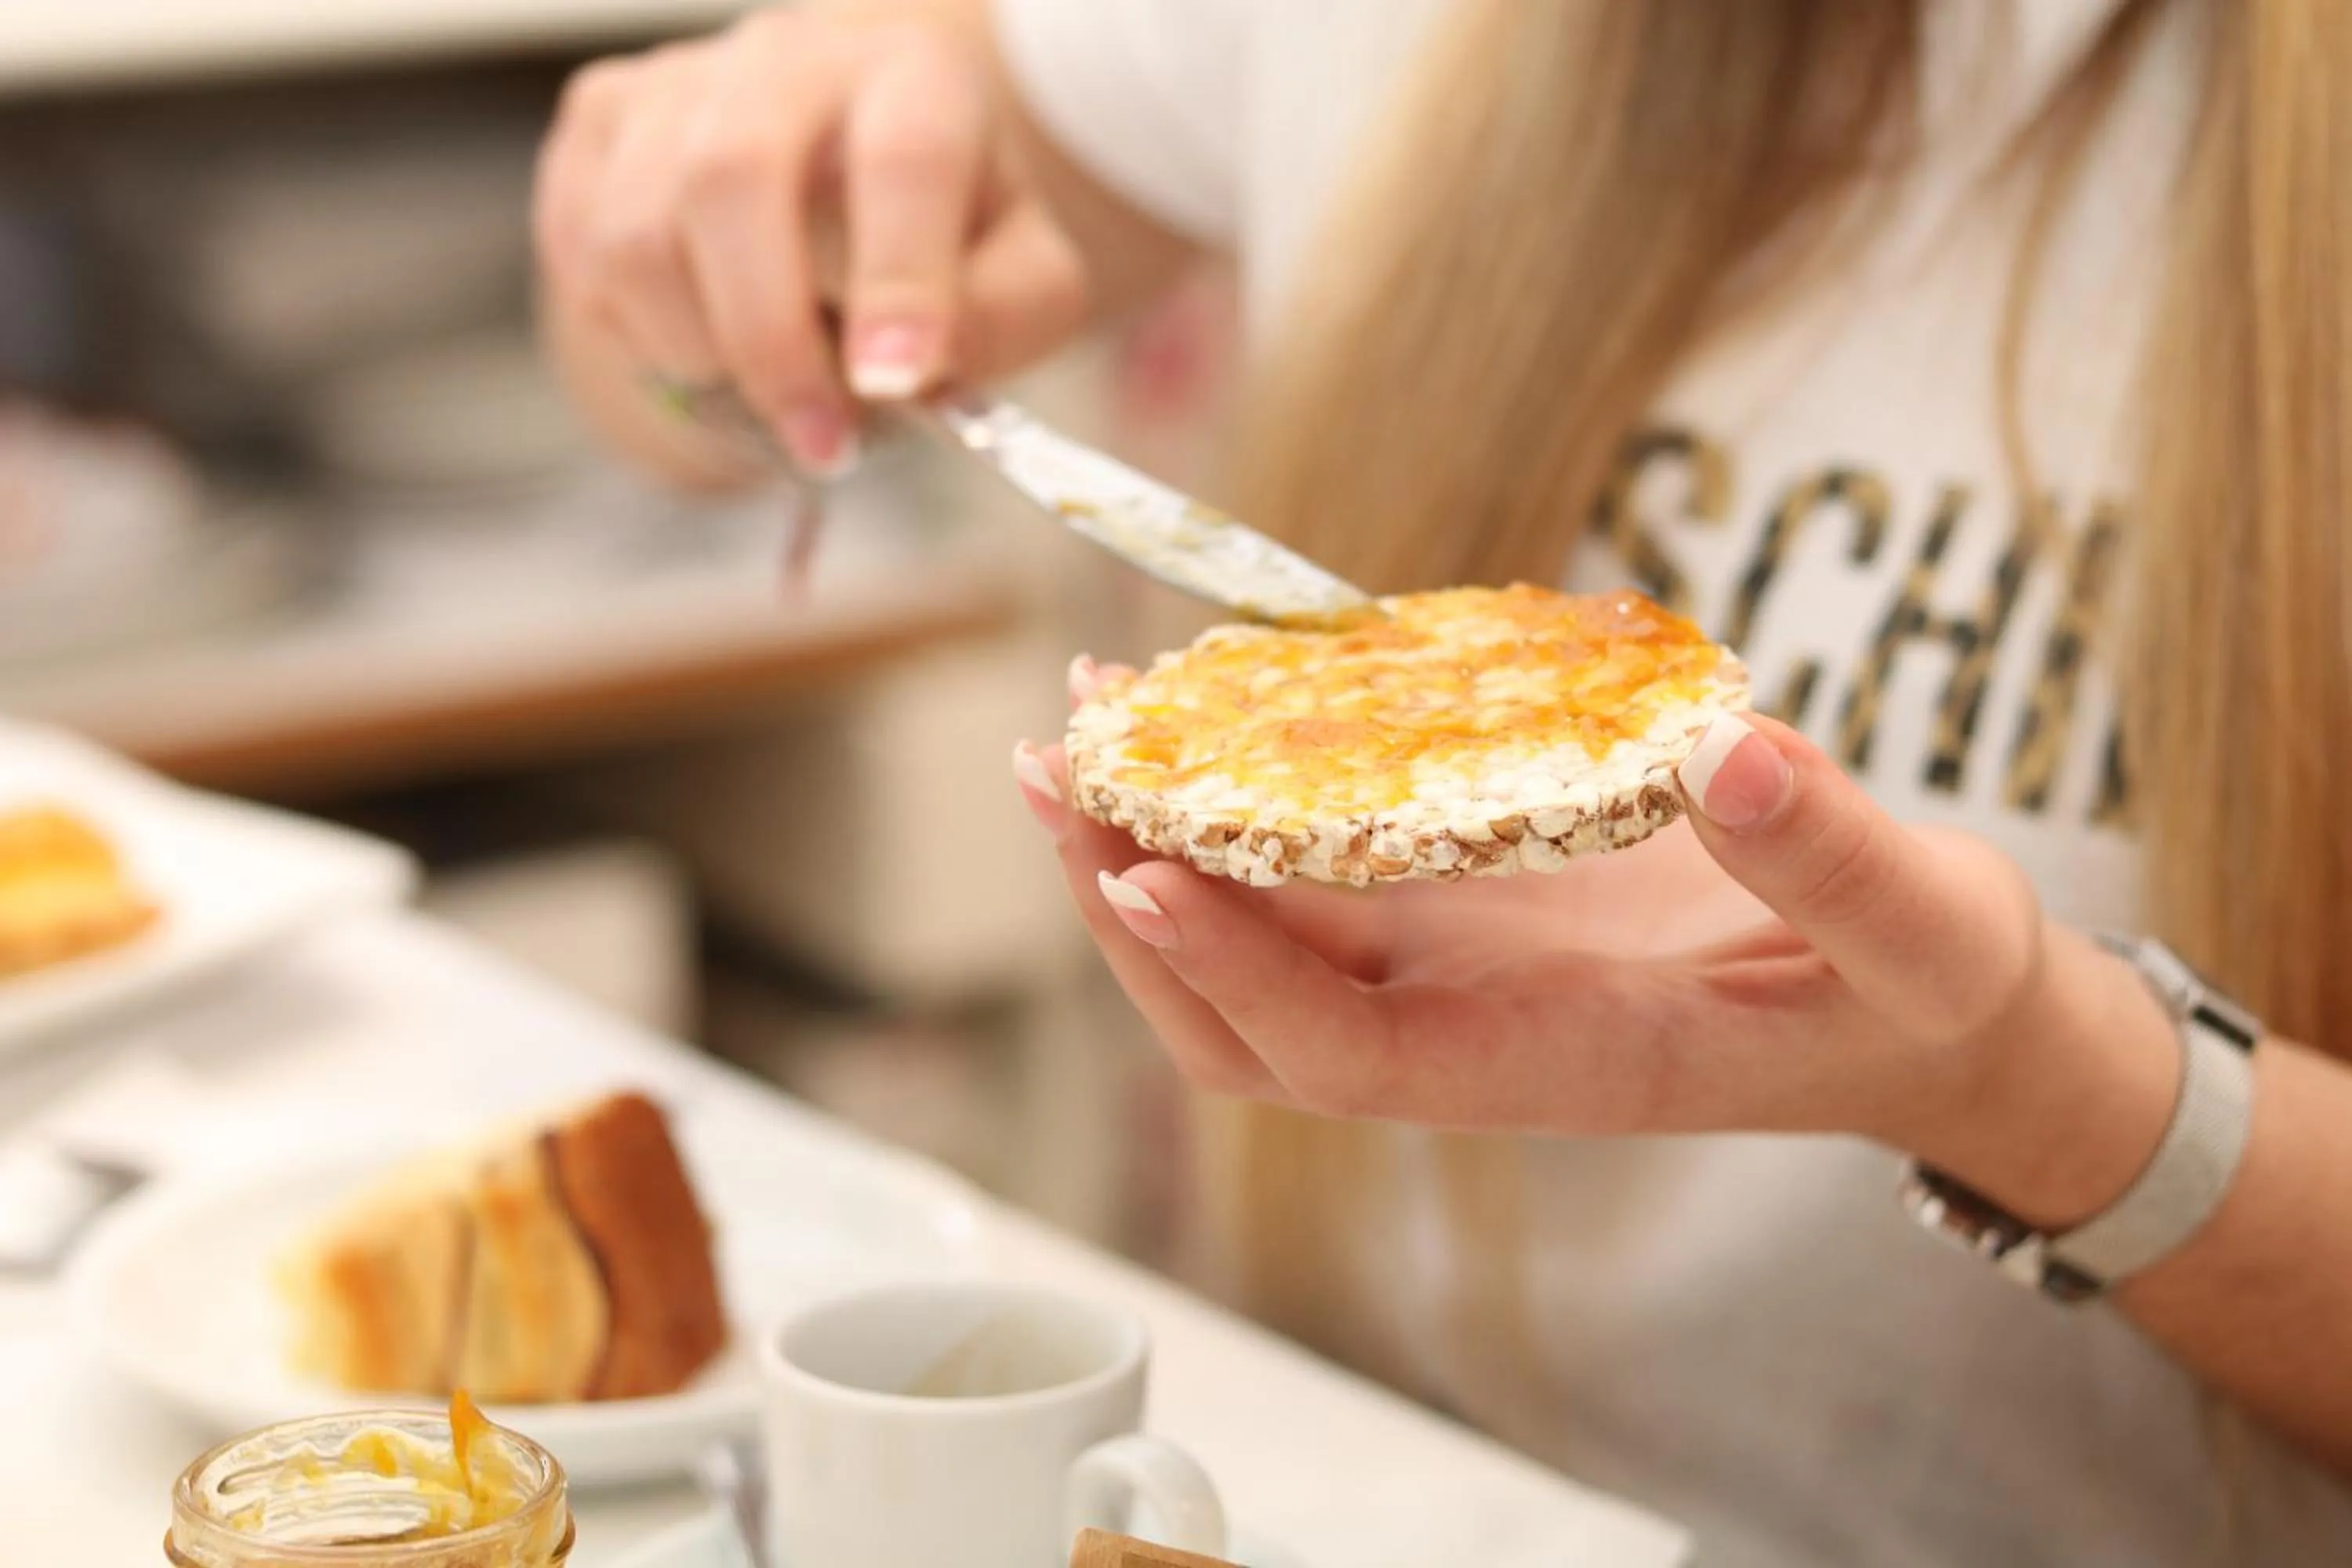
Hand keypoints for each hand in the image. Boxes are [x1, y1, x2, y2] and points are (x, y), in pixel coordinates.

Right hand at [534, 6, 1088, 473]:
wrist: (848, 171)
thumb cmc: (944, 234)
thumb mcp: (1023, 278)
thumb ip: (1005, 317)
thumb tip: (919, 370)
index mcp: (914, 78)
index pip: (904, 157)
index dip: (898, 276)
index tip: (895, 381)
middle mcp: (788, 57)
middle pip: (731, 177)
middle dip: (769, 341)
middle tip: (822, 443)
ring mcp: (678, 83)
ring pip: (639, 230)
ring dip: (699, 351)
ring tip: (767, 395)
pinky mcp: (600, 122)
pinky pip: (583, 251)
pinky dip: (638, 333)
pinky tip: (704, 343)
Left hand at [1015, 667, 2139, 1168]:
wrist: (1927, 1007)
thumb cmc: (1925, 987)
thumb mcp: (1922, 930)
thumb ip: (1836, 855)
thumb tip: (1742, 750)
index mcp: (1556, 1064)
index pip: (1344, 1058)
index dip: (1233, 975)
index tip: (1138, 876)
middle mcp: (1472, 1030)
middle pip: (1246, 1011)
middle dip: (1132, 901)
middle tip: (1055, 764)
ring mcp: (1457, 967)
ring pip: (1256, 937)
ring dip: (1154, 845)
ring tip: (1087, 719)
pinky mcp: (1467, 898)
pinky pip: (1313, 863)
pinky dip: (1241, 796)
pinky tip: (1209, 697)